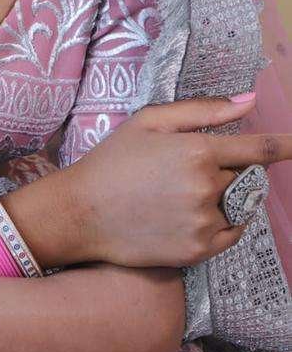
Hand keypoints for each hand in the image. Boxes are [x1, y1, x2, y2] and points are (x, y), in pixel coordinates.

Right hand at [66, 94, 289, 268]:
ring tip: (183, 193)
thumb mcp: (149, 121)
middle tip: (189, 169)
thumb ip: (203, 111)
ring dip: (225, 195)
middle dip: (229, 168)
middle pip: (245, 176)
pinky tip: (193, 214)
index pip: (258, 149)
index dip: (287, 145)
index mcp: (197, 150)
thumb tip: (250, 100)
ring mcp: (204, 222)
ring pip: (238, 204)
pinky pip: (232, 233)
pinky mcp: (199, 251)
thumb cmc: (112, 161)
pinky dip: (224, 221)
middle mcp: (206, 187)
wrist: (80, 213)